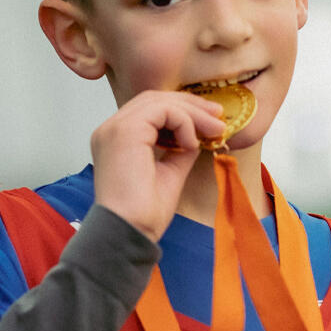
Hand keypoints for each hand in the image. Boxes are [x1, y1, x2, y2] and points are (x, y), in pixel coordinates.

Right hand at [88, 90, 227, 240]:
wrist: (129, 232)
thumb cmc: (144, 213)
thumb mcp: (169, 173)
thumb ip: (179, 151)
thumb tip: (198, 137)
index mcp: (117, 140)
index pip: (149, 110)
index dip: (181, 110)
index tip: (210, 120)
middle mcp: (111, 129)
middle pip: (154, 99)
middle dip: (190, 105)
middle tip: (219, 116)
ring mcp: (115, 128)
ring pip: (160, 101)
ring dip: (192, 113)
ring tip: (215, 130)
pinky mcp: (125, 131)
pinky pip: (163, 111)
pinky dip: (184, 123)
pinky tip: (191, 145)